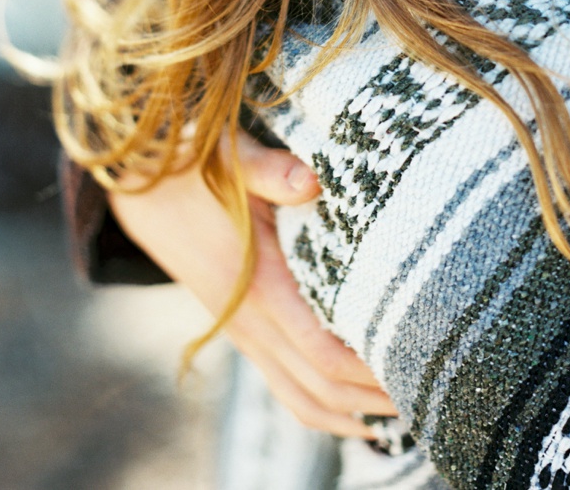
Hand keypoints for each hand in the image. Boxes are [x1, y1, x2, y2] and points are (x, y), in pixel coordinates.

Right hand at [109, 135, 396, 435]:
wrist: (140, 184)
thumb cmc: (195, 164)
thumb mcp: (229, 155)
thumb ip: (270, 169)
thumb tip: (313, 179)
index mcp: (255, 284)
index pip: (322, 352)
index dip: (371, 370)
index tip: (418, 362)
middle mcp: (247, 320)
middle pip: (319, 388)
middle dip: (373, 400)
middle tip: (429, 390)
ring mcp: (242, 329)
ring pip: (299, 397)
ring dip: (350, 413)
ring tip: (404, 408)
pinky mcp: (242, 326)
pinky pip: (283, 383)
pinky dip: (320, 403)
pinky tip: (354, 404)